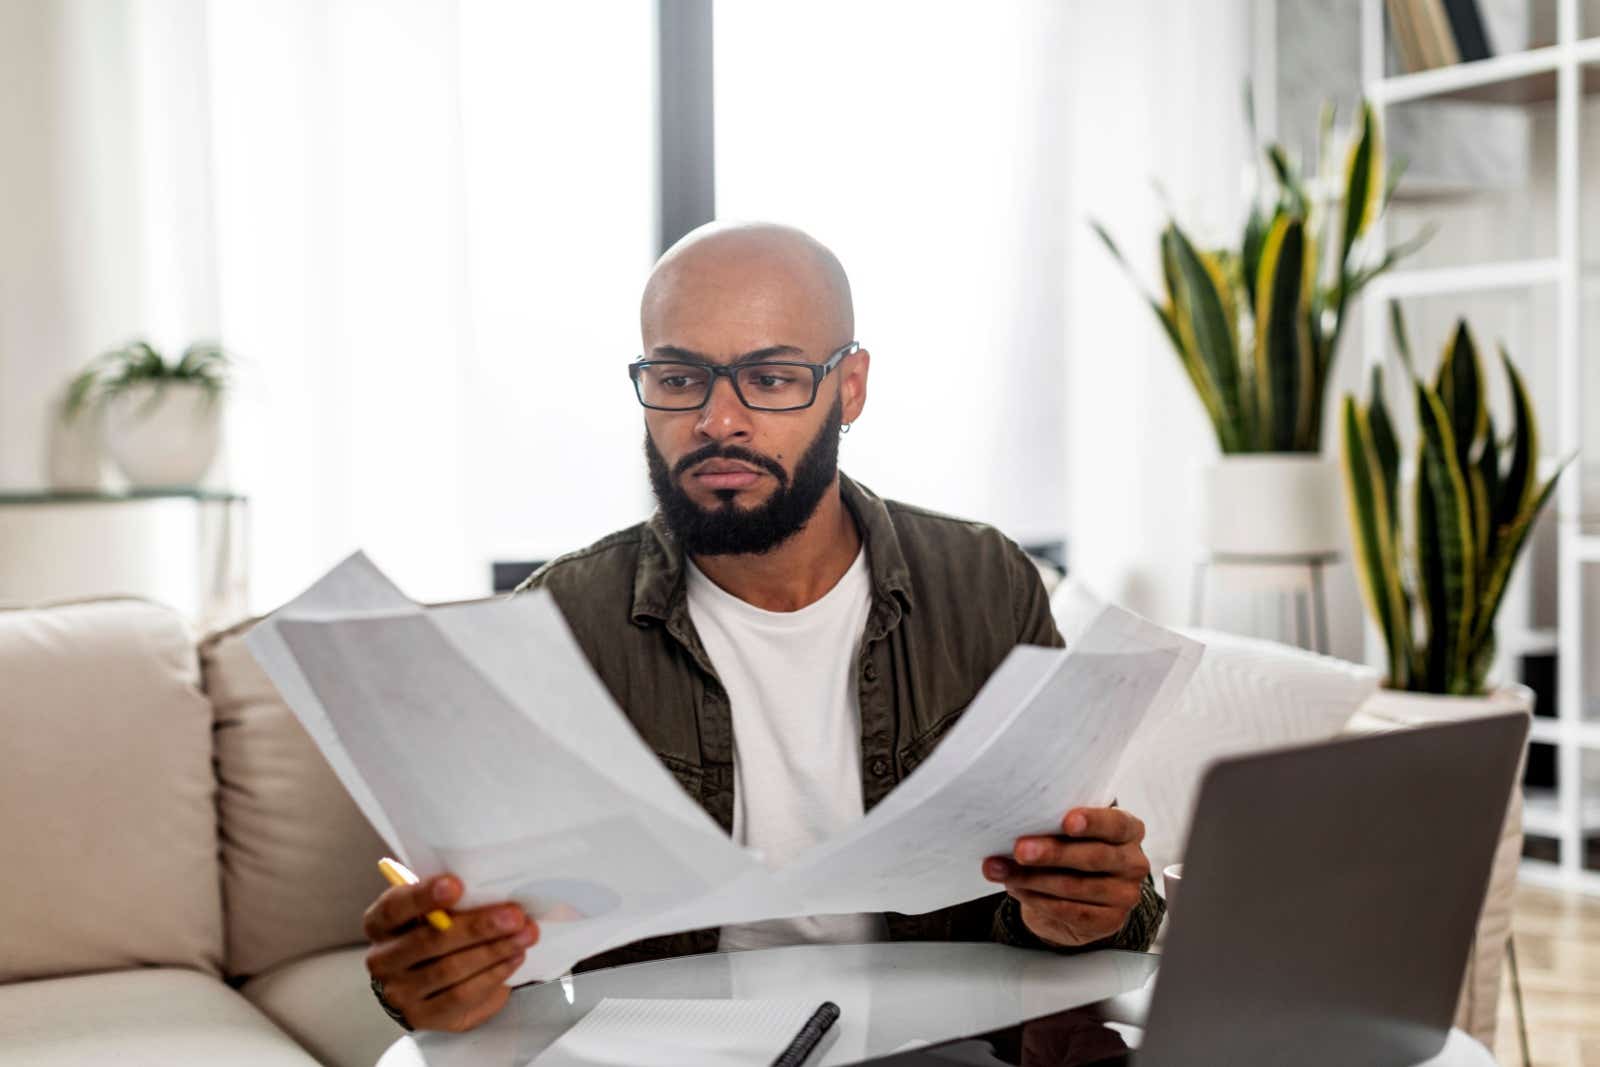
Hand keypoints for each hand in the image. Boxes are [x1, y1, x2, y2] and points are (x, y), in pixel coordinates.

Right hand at [363, 873, 537, 1031]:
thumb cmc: (433, 932)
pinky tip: (513, 959)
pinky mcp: (423, 1017)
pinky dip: (493, 975)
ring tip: (523, 936)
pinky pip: (461, 996)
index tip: (456, 885)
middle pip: (430, 941)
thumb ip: (449, 898)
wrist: (423, 981)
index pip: (395, 907)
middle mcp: (382, 960)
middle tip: (514, 916)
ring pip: (449, 970)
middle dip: (478, 927)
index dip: (423, 895)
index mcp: (379, 924)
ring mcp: (399, 993)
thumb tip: (492, 886)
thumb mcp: (431, 910)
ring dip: (494, 951)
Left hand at [982, 807, 1149, 948]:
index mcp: (1128, 830)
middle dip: (1052, 853)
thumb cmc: (1073, 849)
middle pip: (1093, 857)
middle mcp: (1133, 862)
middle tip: (1020, 849)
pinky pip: (1070, 911)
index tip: (1067, 821)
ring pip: (1076, 886)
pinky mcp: (1110, 921)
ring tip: (1003, 871)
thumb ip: (1055, 825)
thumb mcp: (1069, 832)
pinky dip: (1038, 900)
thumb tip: (1016, 822)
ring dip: (1033, 879)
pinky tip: (1017, 889)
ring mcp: (1125, 894)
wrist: (1078, 894)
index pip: (1116, 824)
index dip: (1092, 822)